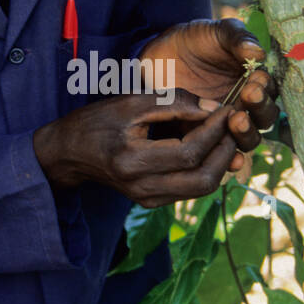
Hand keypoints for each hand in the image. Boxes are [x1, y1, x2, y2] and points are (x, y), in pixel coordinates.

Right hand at [33, 91, 242, 207]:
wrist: (69, 153)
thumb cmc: (97, 121)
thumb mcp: (131, 102)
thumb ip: (173, 102)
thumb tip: (213, 107)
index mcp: (132, 161)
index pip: (189, 152)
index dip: (214, 130)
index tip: (226, 108)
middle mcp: (142, 188)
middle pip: (204, 179)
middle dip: (226, 150)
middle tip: (233, 124)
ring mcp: (148, 199)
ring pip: (202, 188)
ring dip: (221, 161)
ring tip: (224, 134)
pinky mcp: (152, 202)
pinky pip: (191, 189)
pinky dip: (207, 168)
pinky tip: (208, 146)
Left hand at [139, 18, 278, 164]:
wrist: (157, 55)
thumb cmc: (193, 41)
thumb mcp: (216, 33)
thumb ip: (236, 37)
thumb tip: (257, 53)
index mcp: (254, 81)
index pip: (269, 91)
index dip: (266, 88)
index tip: (256, 79)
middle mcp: (245, 106)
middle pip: (263, 118)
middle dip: (258, 109)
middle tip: (248, 96)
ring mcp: (225, 125)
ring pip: (246, 139)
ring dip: (246, 133)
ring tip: (236, 121)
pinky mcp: (204, 139)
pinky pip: (220, 155)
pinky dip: (229, 160)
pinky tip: (231, 160)